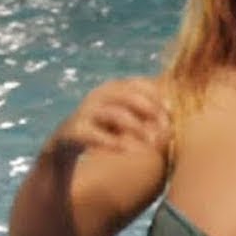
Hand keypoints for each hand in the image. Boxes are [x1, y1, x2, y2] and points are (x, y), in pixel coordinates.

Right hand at [43, 77, 169, 158]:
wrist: (63, 151)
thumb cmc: (102, 134)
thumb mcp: (123, 123)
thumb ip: (144, 120)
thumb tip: (172, 124)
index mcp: (109, 90)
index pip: (136, 83)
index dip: (155, 94)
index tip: (171, 110)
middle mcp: (96, 98)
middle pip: (125, 94)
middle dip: (148, 109)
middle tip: (165, 128)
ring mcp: (82, 114)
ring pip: (112, 113)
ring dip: (135, 127)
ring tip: (151, 143)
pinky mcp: (70, 132)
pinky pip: (91, 134)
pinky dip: (110, 141)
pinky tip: (125, 150)